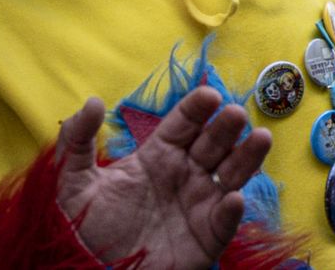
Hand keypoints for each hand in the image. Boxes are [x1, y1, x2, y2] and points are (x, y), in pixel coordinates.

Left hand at [55, 87, 272, 268]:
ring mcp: (198, 205)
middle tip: (235, 113)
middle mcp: (184, 175)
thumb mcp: (73, 182)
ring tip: (261, 137)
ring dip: (247, 157)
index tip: (208, 95)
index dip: (197, 108)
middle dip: (227, 126)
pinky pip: (224, 221)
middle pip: (214, 143)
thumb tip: (92, 101)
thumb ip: (77, 141)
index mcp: (158, 156)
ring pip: (231, 175)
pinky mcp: (206, 238)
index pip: (184, 123)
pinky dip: (231, 210)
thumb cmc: (81, 226)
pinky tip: (233, 198)